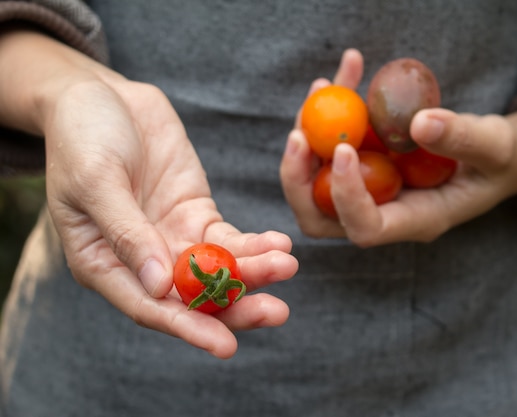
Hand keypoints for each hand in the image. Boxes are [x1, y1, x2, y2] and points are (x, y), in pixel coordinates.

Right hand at [0, 30, 297, 357]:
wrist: (101, 96)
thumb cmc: (82, 137)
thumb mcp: (96, 182)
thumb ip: (127, 234)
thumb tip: (159, 287)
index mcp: (103, 264)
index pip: (150, 308)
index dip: (188, 328)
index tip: (226, 345)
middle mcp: (143, 260)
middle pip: (193, 298)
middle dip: (236, 307)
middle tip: (277, 312)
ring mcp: (173, 238)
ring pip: (219, 270)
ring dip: (255, 272)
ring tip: (288, 266)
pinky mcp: (197, 214)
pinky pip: (230, 238)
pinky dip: (255, 242)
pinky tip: (280, 244)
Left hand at [280, 49, 516, 245]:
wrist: (493, 156)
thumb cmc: (500, 159)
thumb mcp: (496, 145)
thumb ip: (464, 138)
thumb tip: (419, 123)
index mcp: (416, 220)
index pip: (365, 228)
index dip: (347, 195)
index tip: (345, 149)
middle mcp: (384, 212)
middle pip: (320, 215)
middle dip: (298, 178)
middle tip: (299, 132)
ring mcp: (369, 190)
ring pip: (314, 180)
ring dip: (308, 135)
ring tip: (324, 86)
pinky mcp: (364, 166)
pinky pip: (330, 148)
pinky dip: (327, 115)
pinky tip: (342, 77)